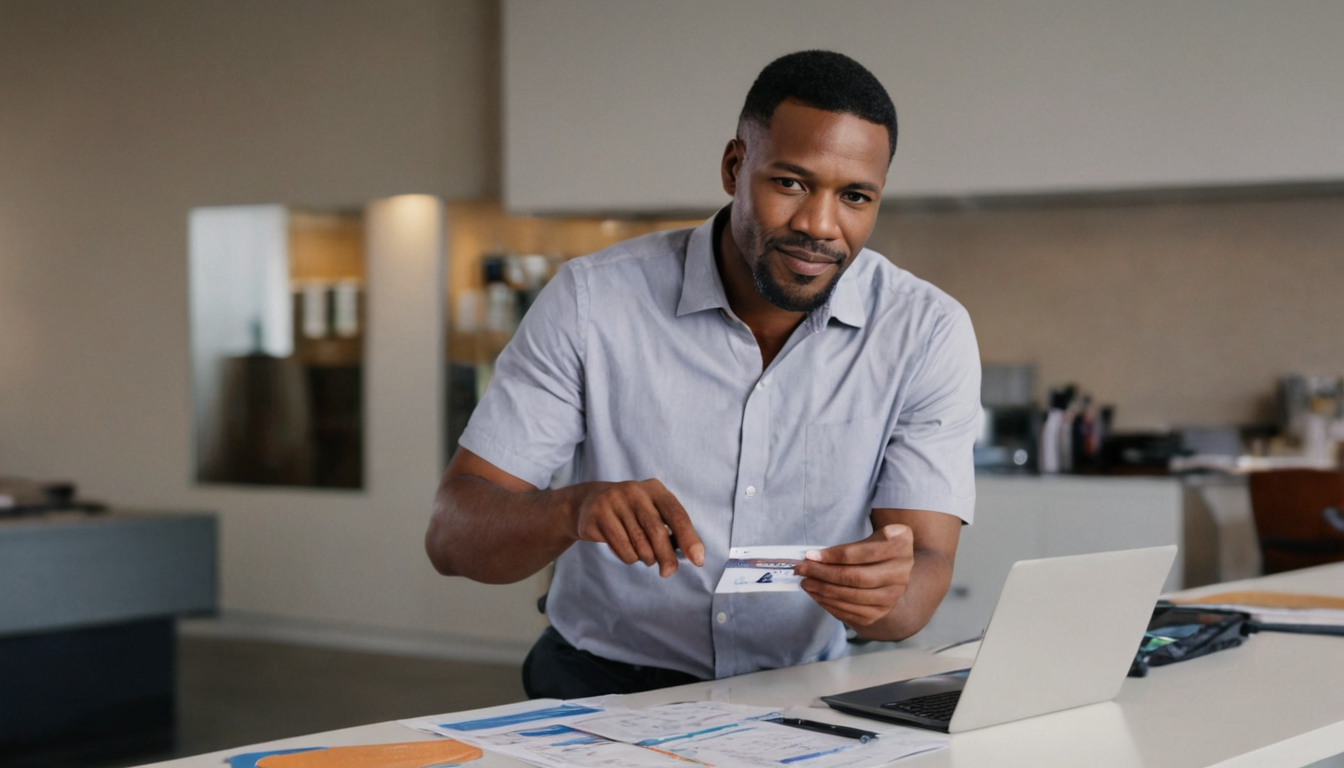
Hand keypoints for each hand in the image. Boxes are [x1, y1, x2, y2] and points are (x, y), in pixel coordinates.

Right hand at [572, 478, 704, 576]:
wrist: (588, 502)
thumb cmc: (631, 513)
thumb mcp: (651, 512)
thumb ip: (670, 530)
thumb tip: (691, 556)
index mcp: (654, 489)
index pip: (677, 515)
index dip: (689, 538)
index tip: (697, 560)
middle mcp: (634, 491)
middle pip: (657, 532)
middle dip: (667, 557)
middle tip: (668, 572)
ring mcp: (614, 502)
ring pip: (639, 544)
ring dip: (646, 558)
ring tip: (643, 555)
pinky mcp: (598, 515)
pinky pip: (622, 549)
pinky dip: (629, 558)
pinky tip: (626, 551)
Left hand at [795, 524, 913, 626]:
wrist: (894, 565)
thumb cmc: (876, 546)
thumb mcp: (869, 535)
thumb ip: (847, 546)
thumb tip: (812, 558)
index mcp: (900, 546)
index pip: (862, 553)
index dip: (834, 555)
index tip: (810, 555)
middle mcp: (901, 574)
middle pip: (856, 577)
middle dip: (823, 574)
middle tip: (801, 569)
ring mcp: (892, 596)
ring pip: (853, 597)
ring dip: (823, 591)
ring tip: (805, 582)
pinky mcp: (881, 612)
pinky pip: (851, 612)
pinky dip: (830, 604)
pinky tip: (816, 595)